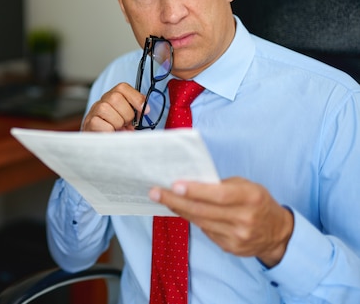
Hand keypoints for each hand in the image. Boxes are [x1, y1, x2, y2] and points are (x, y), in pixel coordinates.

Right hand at [82, 83, 147, 131]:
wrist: (99, 143)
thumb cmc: (116, 130)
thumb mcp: (128, 119)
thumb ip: (136, 112)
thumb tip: (145, 110)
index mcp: (113, 98)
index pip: (122, 88)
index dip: (136, 97)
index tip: (145, 110)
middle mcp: (102, 102)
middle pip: (115, 97)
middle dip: (127, 114)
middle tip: (127, 123)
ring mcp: (94, 112)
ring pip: (105, 108)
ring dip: (117, 122)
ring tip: (118, 129)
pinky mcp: (89, 123)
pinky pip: (100, 123)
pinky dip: (109, 130)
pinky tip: (111, 133)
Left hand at [149, 177, 293, 266]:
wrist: (277, 233)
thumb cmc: (257, 201)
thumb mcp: (246, 186)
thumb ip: (221, 185)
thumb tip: (189, 182)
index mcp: (250, 197)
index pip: (218, 195)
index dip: (195, 191)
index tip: (174, 185)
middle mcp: (244, 219)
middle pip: (203, 210)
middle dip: (175, 201)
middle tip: (154, 192)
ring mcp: (237, 236)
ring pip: (200, 222)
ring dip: (179, 209)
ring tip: (162, 198)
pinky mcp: (230, 248)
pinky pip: (205, 231)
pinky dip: (192, 219)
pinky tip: (181, 210)